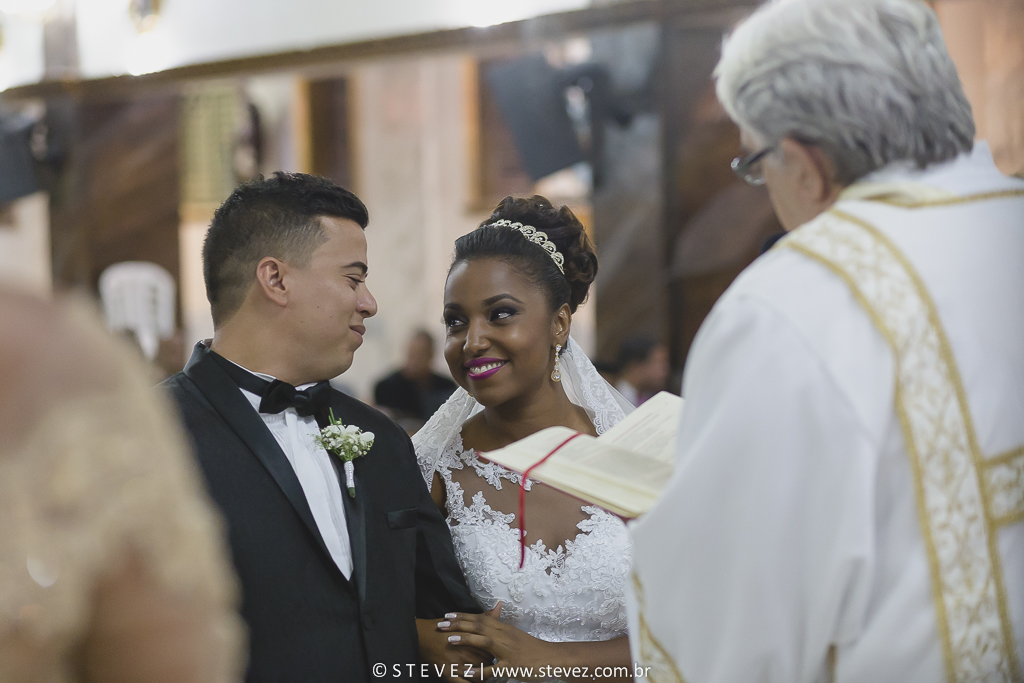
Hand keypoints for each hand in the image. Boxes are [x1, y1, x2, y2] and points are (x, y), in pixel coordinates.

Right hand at [417, 617, 493, 682]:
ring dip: (482, 677)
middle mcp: (464, 651)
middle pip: (485, 662)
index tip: (493, 654)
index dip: (493, 653)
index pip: (489, 648)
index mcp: (470, 638)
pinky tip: (473, 682)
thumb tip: (499, 607)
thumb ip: (483, 617)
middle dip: (489, 665)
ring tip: (484, 677)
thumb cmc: (441, 629)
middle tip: (490, 667)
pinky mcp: (448, 674)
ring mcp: (456, 663)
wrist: (420, 637)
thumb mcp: (462, 621)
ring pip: (477, 675)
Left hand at [438, 602, 553, 680]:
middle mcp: (505, 636)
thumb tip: (491, 618)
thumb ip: (501, 628)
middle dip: (459, 624)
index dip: (463, 616)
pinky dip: (479, 670)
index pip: (481, 619)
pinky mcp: (512, 666)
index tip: (448, 614)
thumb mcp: (515, 635)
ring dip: (466, 639)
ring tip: (449, 639)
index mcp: (505, 629)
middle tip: (441, 623)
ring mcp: (508, 651)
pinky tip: (466, 672)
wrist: (552, 658)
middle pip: (479, 626)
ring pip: (485, 642)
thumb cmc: (532, 649)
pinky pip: (493, 669)